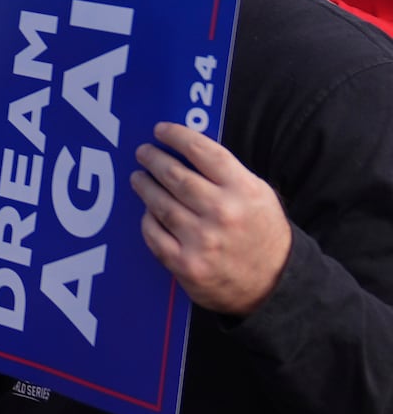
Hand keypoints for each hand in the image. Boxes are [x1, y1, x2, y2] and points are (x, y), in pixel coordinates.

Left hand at [131, 122, 290, 315]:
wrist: (274, 284)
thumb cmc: (261, 233)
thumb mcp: (258, 196)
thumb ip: (227, 175)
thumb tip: (186, 149)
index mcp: (244, 190)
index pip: (205, 152)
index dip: (178, 136)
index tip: (161, 130)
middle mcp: (222, 213)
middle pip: (176, 176)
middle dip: (154, 160)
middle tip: (143, 152)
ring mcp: (202, 240)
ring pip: (160, 204)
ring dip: (145, 187)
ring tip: (138, 177)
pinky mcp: (186, 264)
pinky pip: (154, 234)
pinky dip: (147, 220)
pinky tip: (146, 212)